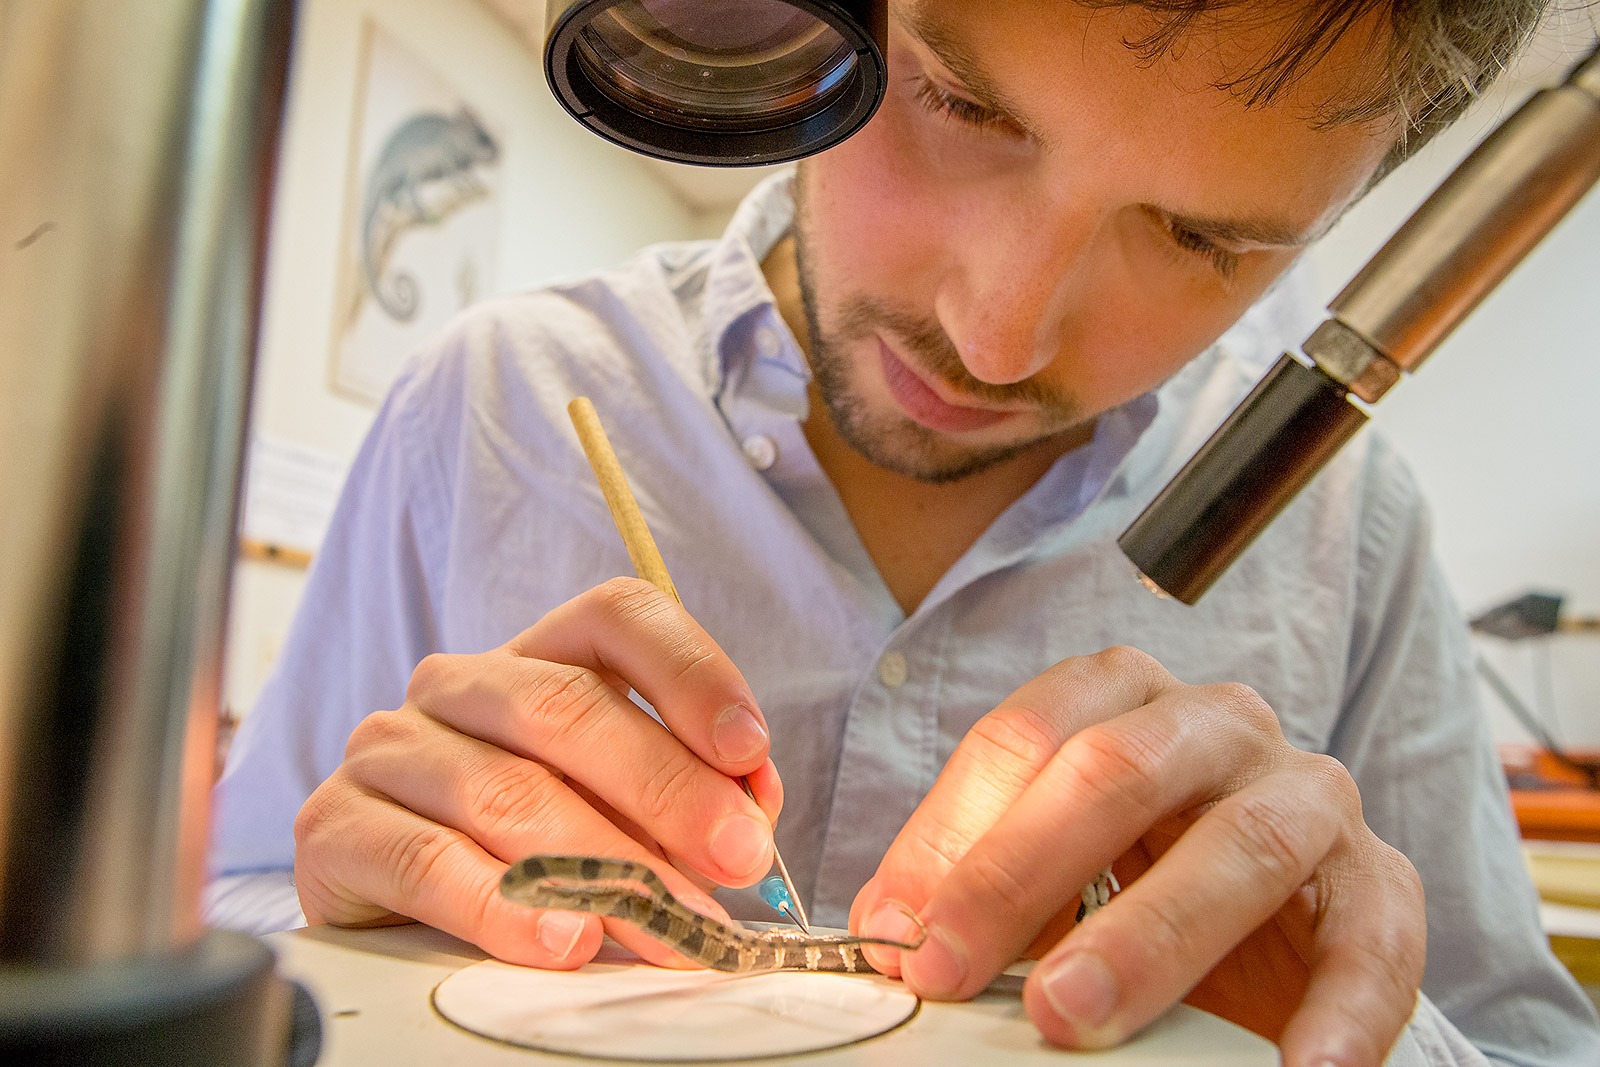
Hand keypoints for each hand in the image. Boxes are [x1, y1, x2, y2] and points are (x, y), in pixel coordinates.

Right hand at [292, 577, 781, 968]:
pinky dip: (505, 906)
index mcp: (540, 658)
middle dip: (666, 786)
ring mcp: (391, 749)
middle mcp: (460, 685)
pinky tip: (562, 941)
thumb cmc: (528, 849)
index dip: (691, 674)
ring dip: (604, 865)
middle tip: (734, 855)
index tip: (749, 750)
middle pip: (567, 706)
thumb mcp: (620, 811)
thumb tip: (749, 816)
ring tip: (667, 924)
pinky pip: (427, 860)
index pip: (618, 616)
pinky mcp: (335, 827)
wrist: (393, 908)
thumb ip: (686, 801)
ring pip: (508, 791)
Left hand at [849, 646, 1424, 1066]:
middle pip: (1116, 769)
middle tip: (953, 971)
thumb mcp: (1044, 875)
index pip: (1024, 737)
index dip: (953, 834)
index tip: (901, 934)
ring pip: (1239, 842)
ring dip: (1147, 937)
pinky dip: (1340, 1009)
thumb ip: (973, 888)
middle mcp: (1215, 725)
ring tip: (1071, 1016)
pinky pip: (1371, 937)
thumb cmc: (1130, 884)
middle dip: (1021, 872)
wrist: (1265, 934)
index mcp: (1119, 697)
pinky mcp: (1379, 883)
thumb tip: (888, 936)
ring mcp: (1307, 793)